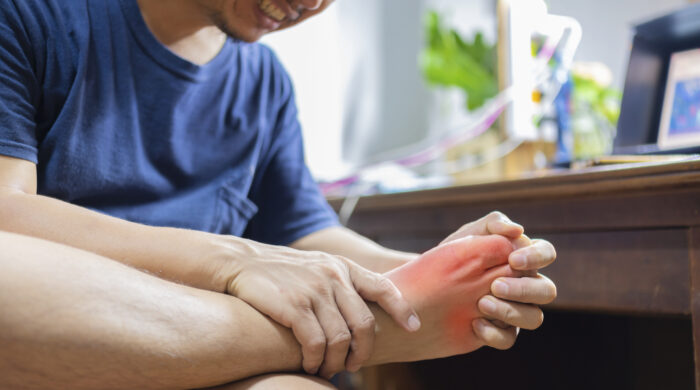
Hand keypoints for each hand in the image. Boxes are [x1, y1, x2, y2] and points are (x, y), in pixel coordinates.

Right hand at [221, 239, 419, 377]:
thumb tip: (364, 312)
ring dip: (337, 362)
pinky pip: (316, 343)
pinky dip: (316, 360)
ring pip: (341, 339)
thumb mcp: (318, 266)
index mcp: (343, 267)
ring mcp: (314, 291)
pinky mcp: (294, 306)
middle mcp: (333, 277)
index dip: (402, 309)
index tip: (414, 327)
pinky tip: (310, 364)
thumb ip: (341, 282)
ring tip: (327, 369)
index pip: (383, 287)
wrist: (242, 262)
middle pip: (364, 323)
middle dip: (363, 351)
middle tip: (353, 365)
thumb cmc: (282, 271)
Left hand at [440, 212, 556, 348]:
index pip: (546, 254)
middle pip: (547, 291)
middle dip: (524, 288)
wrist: (428, 280)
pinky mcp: (501, 331)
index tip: (513, 260)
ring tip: (482, 303)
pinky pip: (509, 339)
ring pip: (534, 318)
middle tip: (495, 285)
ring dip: (512, 311)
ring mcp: (517, 311)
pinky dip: (494, 333)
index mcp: (525, 258)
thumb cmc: (456, 252)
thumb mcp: (469, 234)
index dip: (537, 257)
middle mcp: (527, 286)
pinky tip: (475, 323)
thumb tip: (517, 230)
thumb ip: (492, 225)